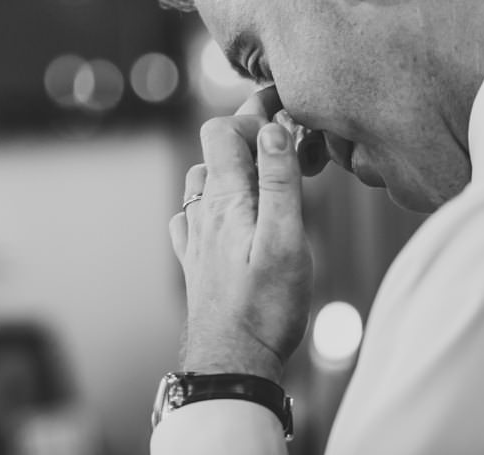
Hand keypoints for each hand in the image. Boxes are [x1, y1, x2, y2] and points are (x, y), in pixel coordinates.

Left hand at [171, 88, 313, 380]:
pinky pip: (195, 217)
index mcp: (224, 200)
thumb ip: (279, 181)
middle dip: (249, 145)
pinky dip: (216, 206)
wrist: (233, 363)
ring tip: (268, 190)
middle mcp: (201, 213)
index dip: (250, 120)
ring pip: (204, 184)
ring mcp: (195, 237)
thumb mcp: (286, 239)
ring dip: (233, 175)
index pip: (220, 131)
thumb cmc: (265, 306)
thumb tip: (271, 128)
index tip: (285, 127)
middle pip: (214, 154)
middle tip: (288, 159)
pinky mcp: (195, 261)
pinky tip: (233, 221)